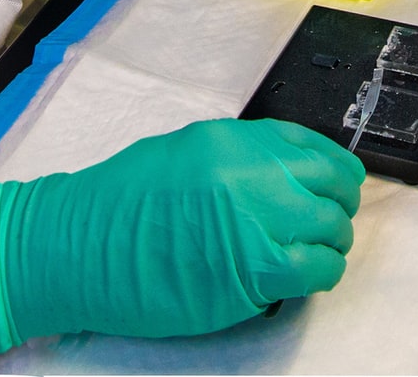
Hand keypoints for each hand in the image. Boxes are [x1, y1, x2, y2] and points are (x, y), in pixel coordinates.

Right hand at [0, 119, 365, 358]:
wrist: (78, 247)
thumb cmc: (119, 202)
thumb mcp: (186, 153)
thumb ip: (241, 157)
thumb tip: (288, 173)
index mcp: (234, 140)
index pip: (316, 148)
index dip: (335, 171)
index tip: (336, 184)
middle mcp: (251, 175)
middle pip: (334, 186)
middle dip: (339, 206)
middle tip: (328, 222)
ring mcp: (254, 223)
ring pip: (332, 231)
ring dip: (330, 243)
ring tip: (310, 252)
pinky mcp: (251, 274)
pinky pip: (315, 271)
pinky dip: (319, 274)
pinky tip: (299, 276)